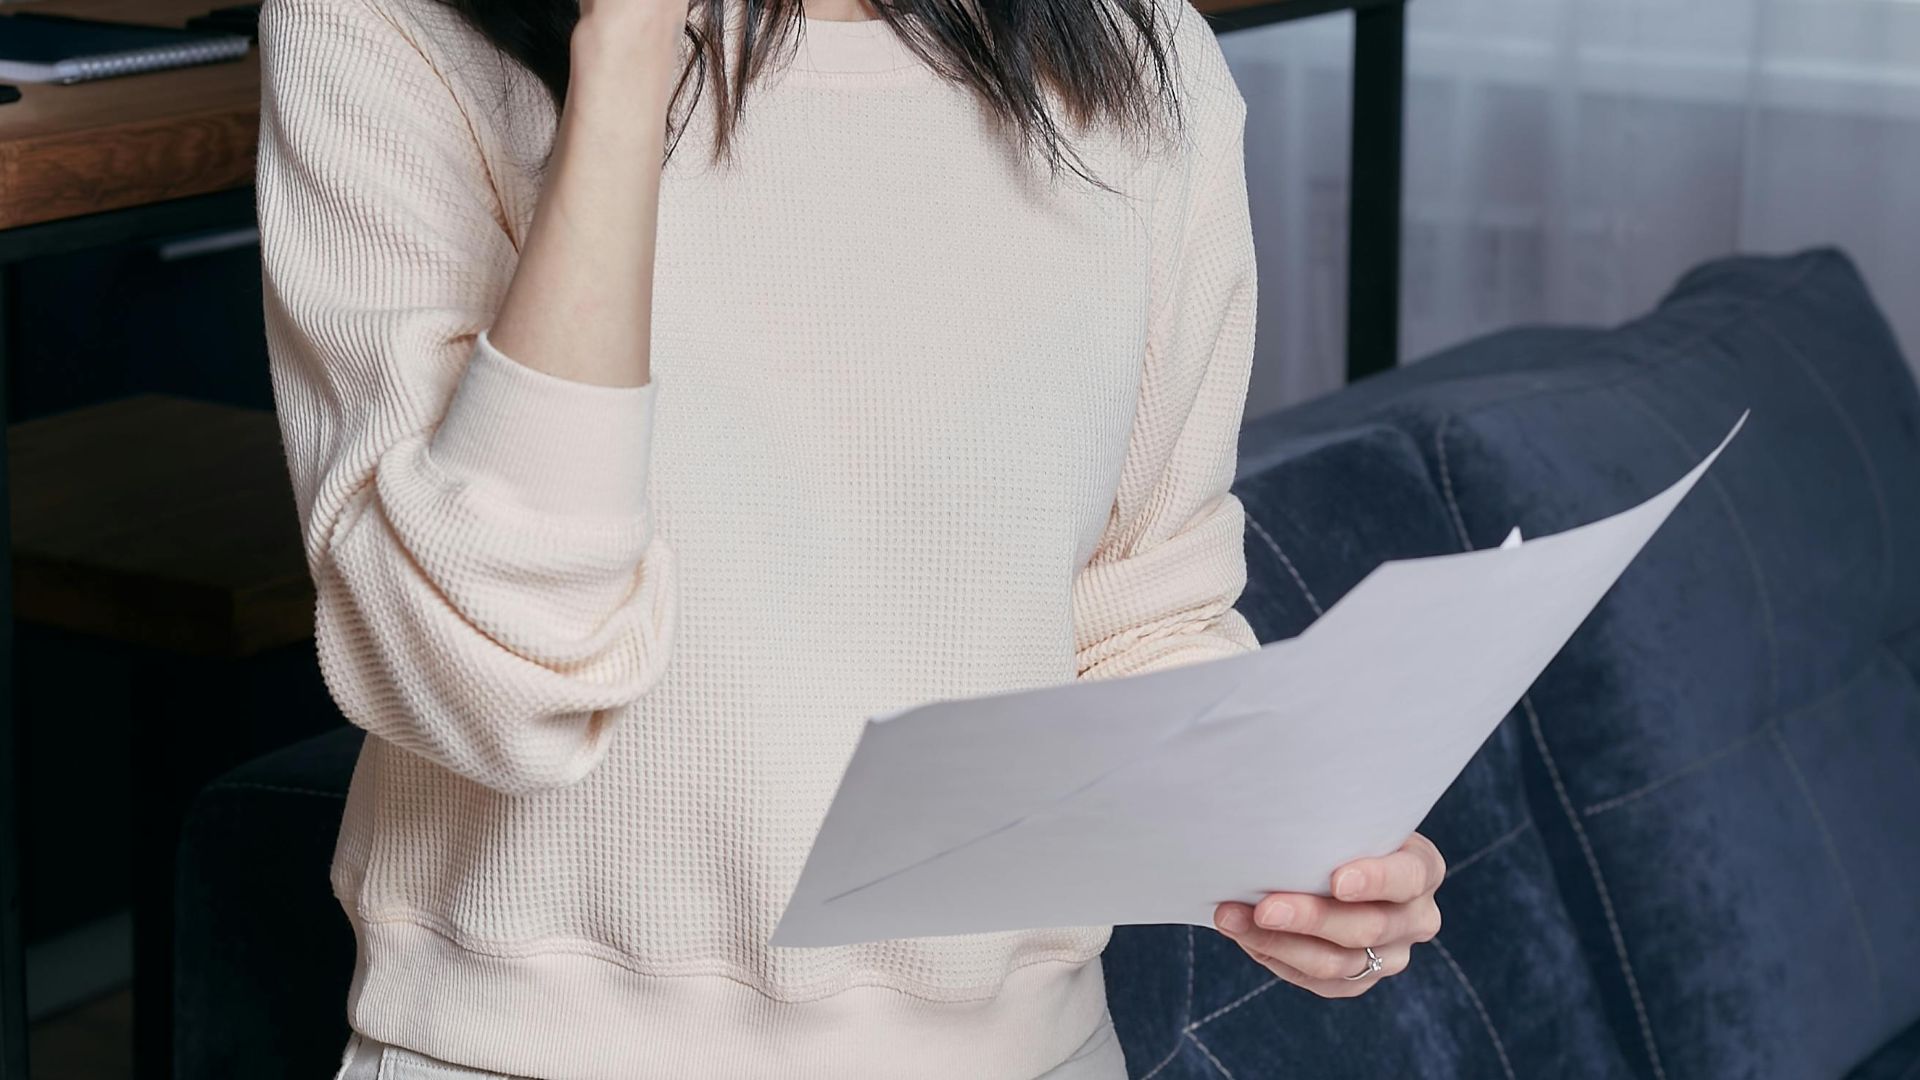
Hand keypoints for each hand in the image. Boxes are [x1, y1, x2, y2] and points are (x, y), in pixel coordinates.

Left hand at [1211, 833, 1445, 997]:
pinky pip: (1319, 982)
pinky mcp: (1361, 980)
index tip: (1338, 880)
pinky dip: (1276, 957)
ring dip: (1278, 942)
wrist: (1336, 860)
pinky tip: (1244, 935)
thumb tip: (1273, 809)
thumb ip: (1329, 817)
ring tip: (1232, 919)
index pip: (1408, 876)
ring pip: (1337, 963)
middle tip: (1264, 907)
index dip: (1376, 880)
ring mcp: (1392, 956)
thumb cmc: (1339, 828)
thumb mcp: (1348, 815)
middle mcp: (1417, 918)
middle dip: (1310, 918)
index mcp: (1422, 869)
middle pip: (1367, 928)